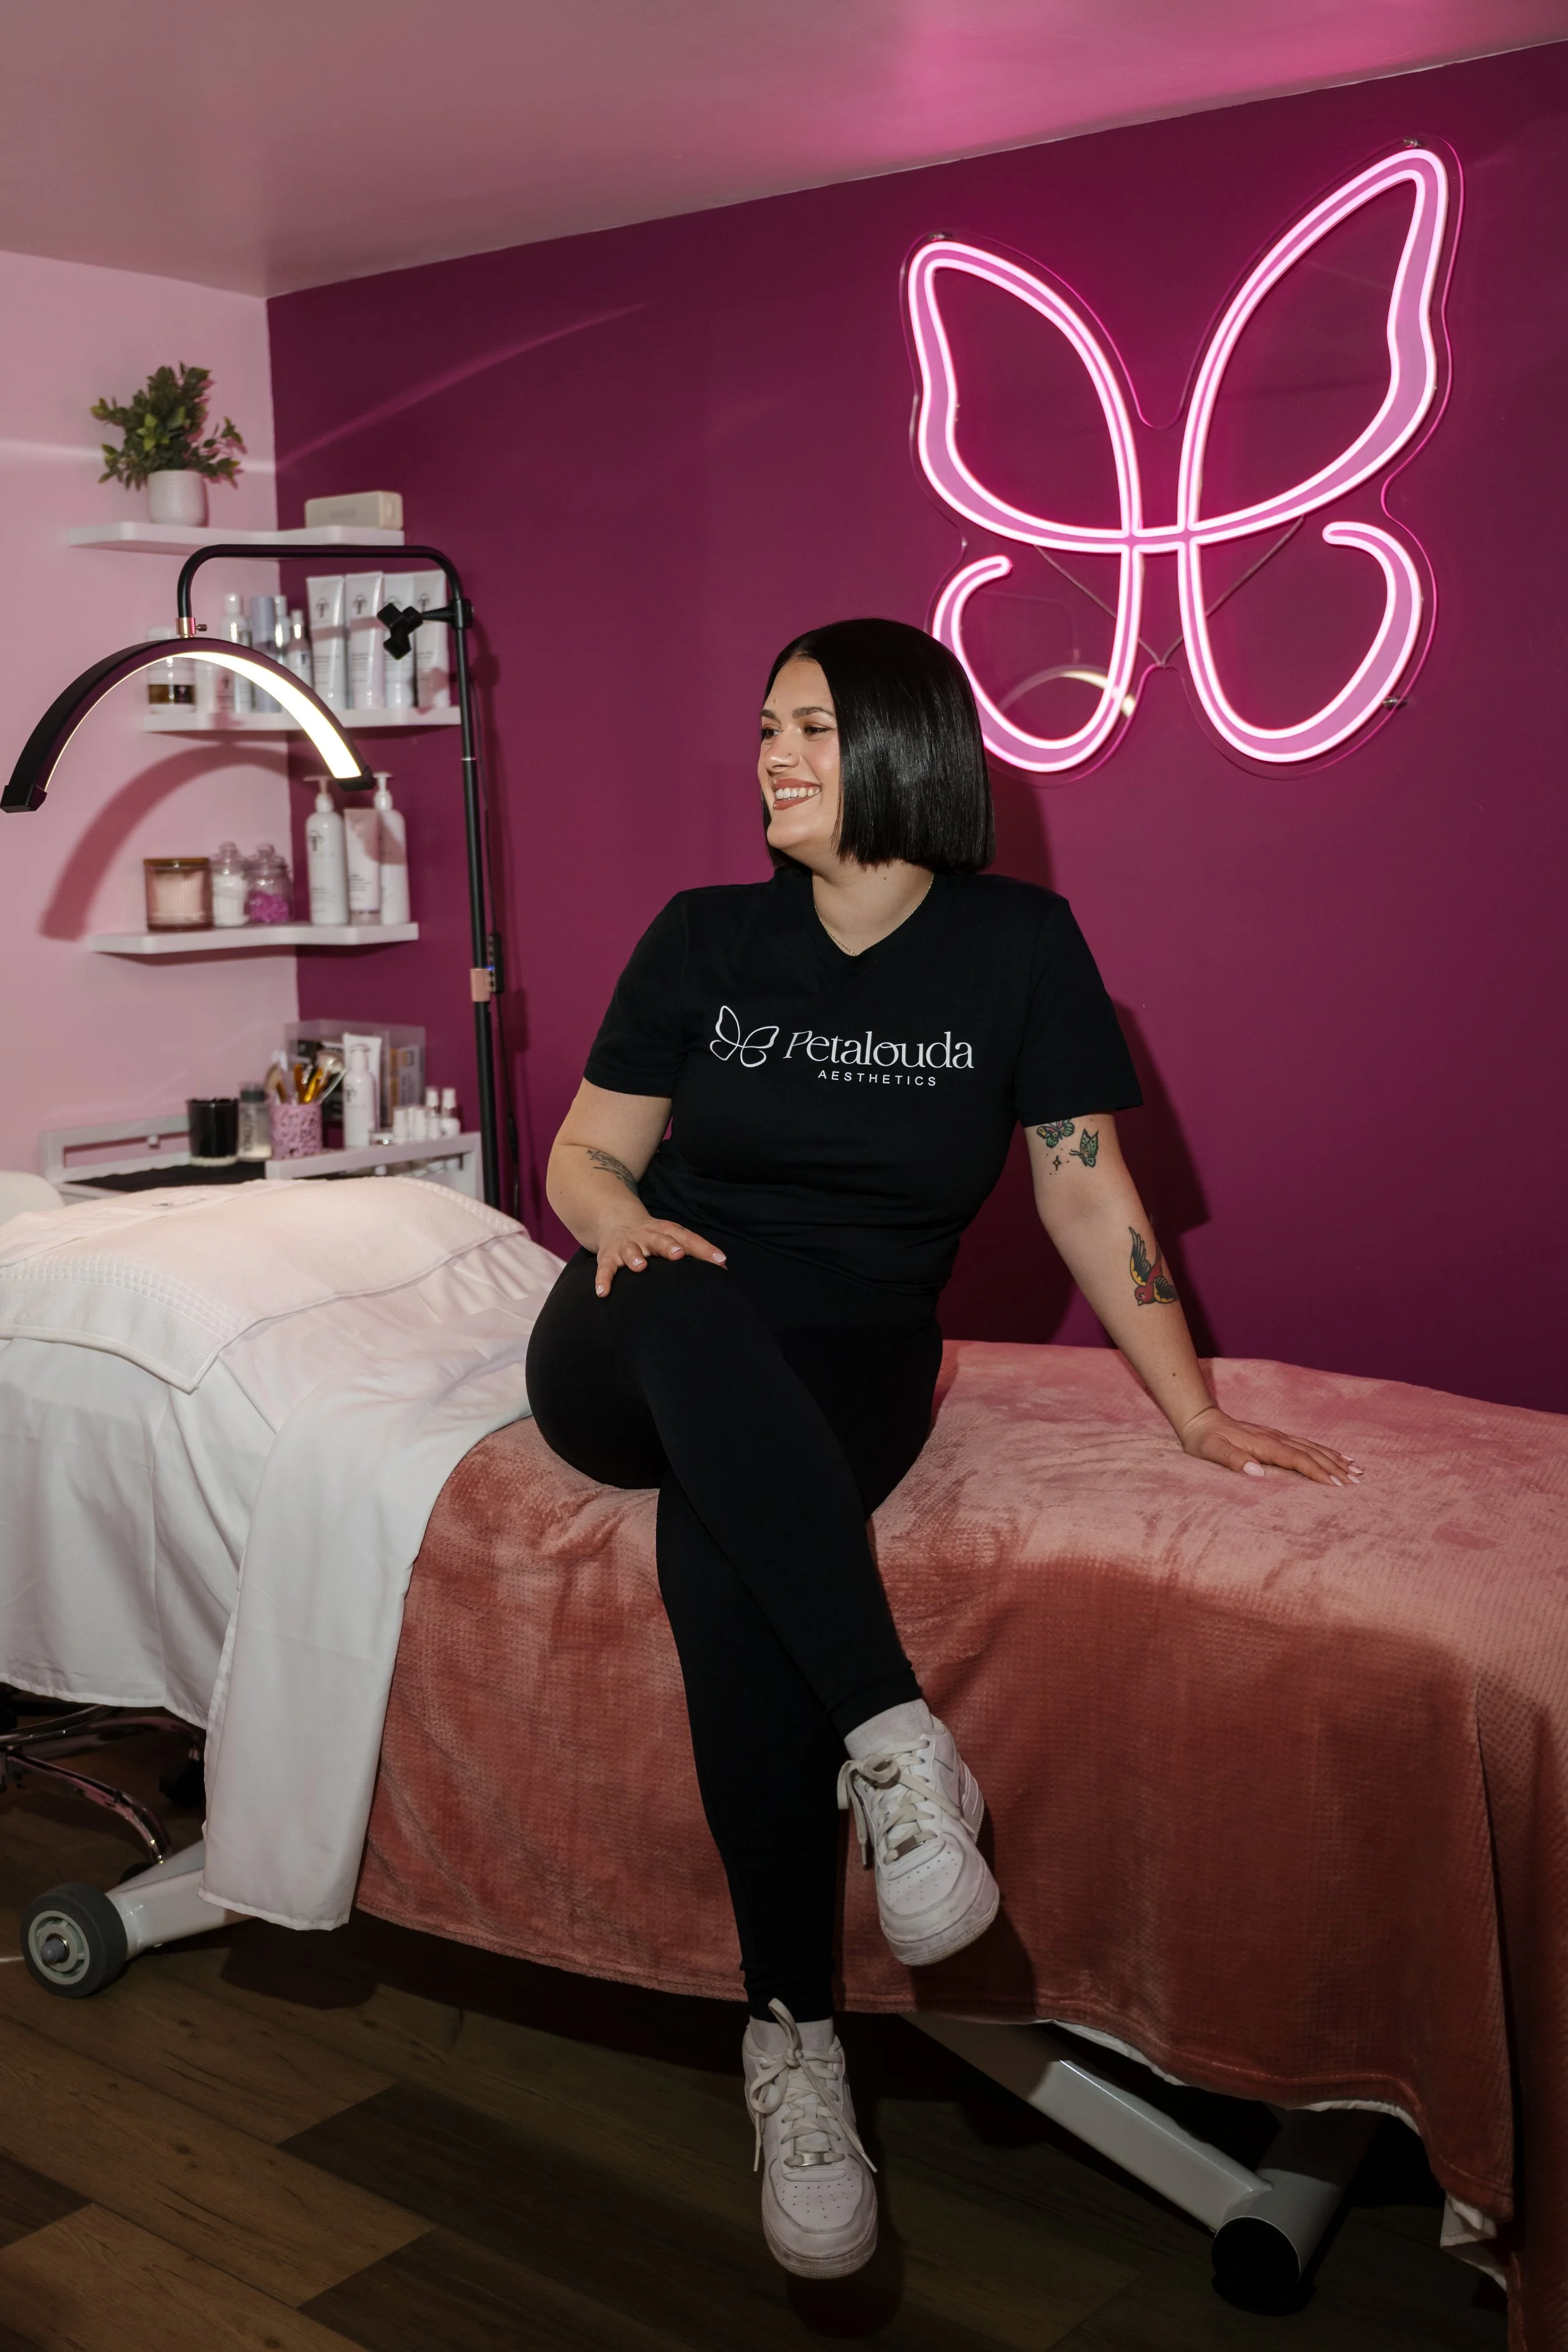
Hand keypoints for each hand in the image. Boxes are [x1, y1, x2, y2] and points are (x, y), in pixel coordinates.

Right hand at [595, 1218, 725, 1295]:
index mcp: (667, 1232)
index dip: (704, 1249)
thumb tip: (724, 1267)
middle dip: (668, 1247)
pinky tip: (603, 1292)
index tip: (721, 1261)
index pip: (689, 1239)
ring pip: (631, 1250)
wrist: (616, 1219)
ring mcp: (627, 1245)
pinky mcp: (608, 1256)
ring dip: (635, 1258)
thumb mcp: (673, 1237)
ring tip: (640, 1267)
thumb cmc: (654, 1235)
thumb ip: (696, 1251)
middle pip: (660, 1239)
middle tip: (678, 1254)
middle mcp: (647, 1236)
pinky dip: (603, 1279)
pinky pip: (605, 1268)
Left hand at [1178, 1404, 1362, 1487]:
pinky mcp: (1277, 1437)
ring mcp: (1278, 1436)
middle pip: (1311, 1453)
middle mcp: (1276, 1438)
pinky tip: (1337, 1456)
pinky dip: (1325, 1451)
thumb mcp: (1212, 1452)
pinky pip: (1307, 1444)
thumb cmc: (1205, 1440)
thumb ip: (1232, 1461)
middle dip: (1335, 1468)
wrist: (1200, 1420)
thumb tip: (1257, 1472)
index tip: (1337, 1485)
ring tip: (1357, 1470)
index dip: (1317, 1472)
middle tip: (1357, 1482)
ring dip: (1335, 1459)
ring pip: (1313, 1448)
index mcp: (1264, 1444)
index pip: (1297, 1459)